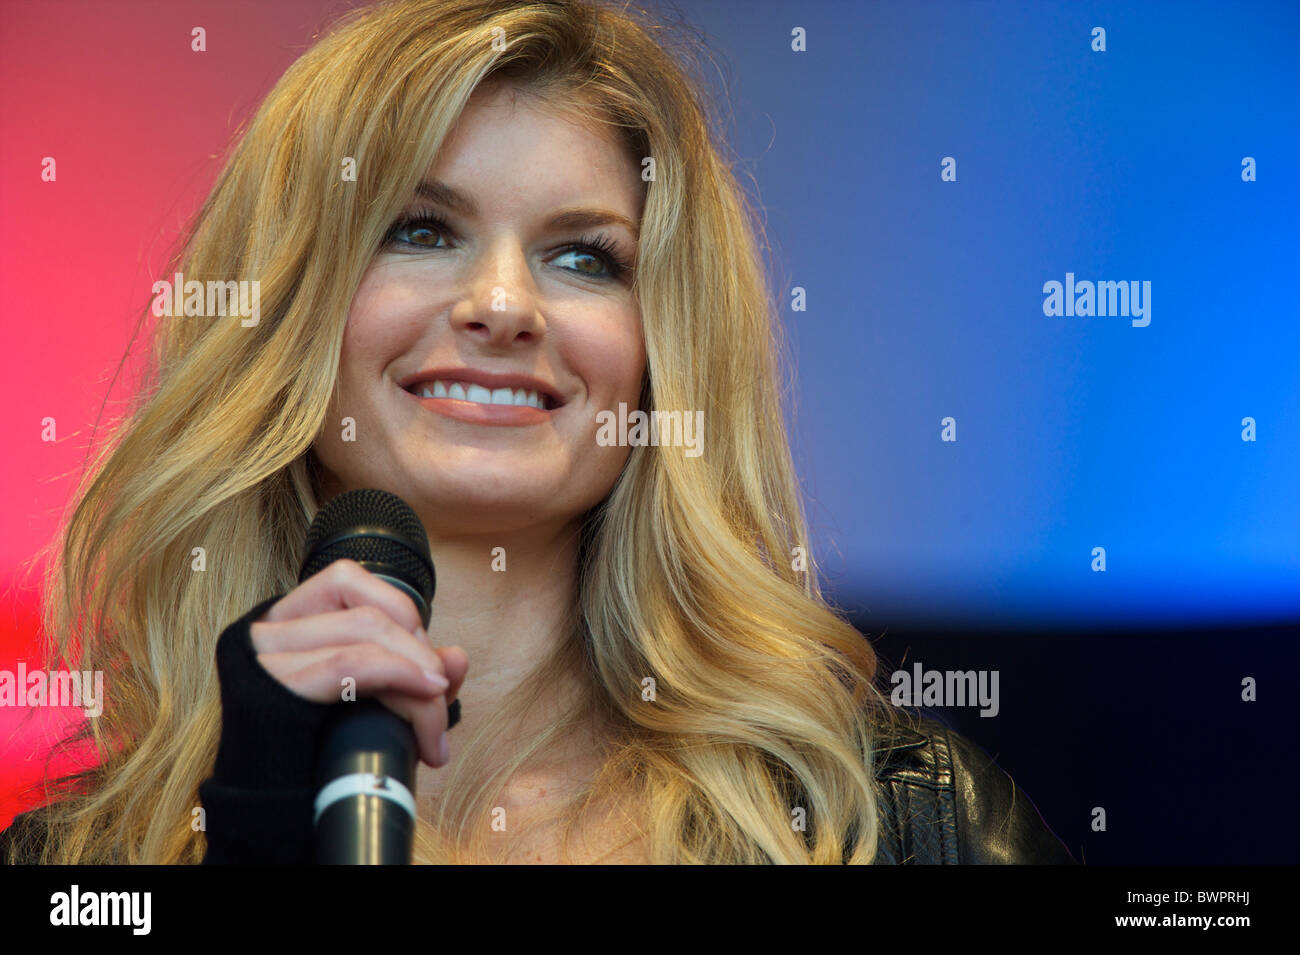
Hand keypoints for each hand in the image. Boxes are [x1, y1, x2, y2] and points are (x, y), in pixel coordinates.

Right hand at [248, 559, 467, 768]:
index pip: (348, 580)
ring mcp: (263, 657)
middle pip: (368, 613)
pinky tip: (425, 699)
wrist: (265, 818)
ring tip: (434, 725)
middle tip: (440, 702)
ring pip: (366, 631)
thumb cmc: (315, 758)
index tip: (425, 664)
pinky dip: (400, 676)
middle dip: (421, 654)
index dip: (401, 613)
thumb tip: (457, 657)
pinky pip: (351, 664)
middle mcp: (266, 630)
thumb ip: (413, 676)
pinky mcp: (272, 691)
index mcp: (283, 623)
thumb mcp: (370, 706)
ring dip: (418, 675)